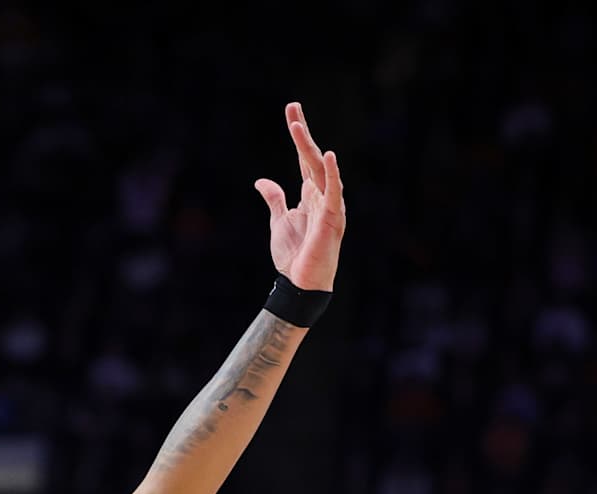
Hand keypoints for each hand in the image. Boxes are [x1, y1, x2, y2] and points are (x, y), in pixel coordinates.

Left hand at [254, 102, 345, 291]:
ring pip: (319, 169)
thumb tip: (262, 181)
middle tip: (292, 107)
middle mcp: (322, 194)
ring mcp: (329, 205)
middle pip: (310, 157)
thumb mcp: (279, 221)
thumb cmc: (294, 254)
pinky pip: (334, 192)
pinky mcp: (332, 218)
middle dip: (301, 133)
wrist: (300, 282)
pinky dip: (332, 174)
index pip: (303, 159)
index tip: (292, 113)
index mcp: (310, 194)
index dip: (297, 137)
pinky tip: (327, 155)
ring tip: (297, 126)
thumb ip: (275, 199)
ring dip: (308, 147)